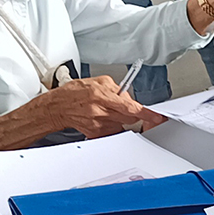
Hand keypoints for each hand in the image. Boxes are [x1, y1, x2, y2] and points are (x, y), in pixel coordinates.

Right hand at [45, 76, 166, 138]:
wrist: (57, 107)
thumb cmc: (74, 93)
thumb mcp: (97, 82)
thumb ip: (116, 88)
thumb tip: (127, 96)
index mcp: (102, 96)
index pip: (130, 107)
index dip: (145, 113)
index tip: (156, 116)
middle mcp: (101, 112)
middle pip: (129, 117)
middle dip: (130, 112)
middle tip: (121, 106)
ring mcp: (98, 124)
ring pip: (122, 124)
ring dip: (119, 118)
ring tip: (106, 110)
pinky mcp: (95, 133)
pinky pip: (112, 130)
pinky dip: (111, 124)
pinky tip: (101, 118)